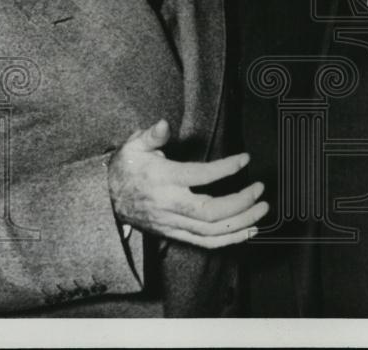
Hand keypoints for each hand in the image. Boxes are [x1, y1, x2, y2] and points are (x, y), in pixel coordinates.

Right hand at [108, 119, 267, 248]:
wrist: (106, 200)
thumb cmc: (126, 169)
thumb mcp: (134, 146)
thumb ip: (152, 135)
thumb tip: (163, 124)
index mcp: (164, 180)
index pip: (201, 176)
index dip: (226, 168)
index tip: (244, 159)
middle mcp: (170, 205)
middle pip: (211, 212)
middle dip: (240, 203)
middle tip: (260, 190)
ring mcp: (172, 223)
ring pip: (210, 232)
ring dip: (241, 224)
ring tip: (261, 211)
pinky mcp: (174, 233)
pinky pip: (205, 242)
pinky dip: (229, 239)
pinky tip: (248, 231)